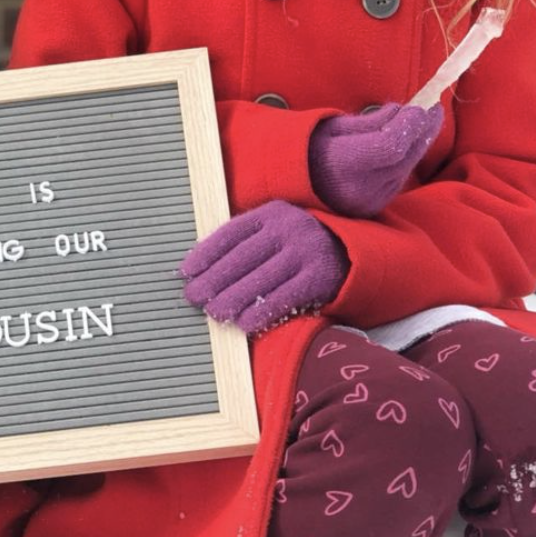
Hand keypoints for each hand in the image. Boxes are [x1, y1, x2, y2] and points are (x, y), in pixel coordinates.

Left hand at [180, 200, 346, 334]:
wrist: (349, 252)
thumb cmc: (296, 245)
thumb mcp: (273, 230)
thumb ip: (244, 242)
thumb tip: (199, 268)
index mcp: (271, 213)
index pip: (231, 233)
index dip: (205, 253)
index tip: (185, 271)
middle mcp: (288, 228)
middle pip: (242, 257)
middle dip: (213, 279)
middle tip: (193, 297)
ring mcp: (306, 252)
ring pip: (261, 279)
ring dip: (233, 299)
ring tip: (213, 312)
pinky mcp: (320, 277)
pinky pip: (284, 298)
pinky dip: (262, 312)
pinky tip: (244, 323)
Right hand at [309, 102, 442, 216]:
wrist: (297, 181)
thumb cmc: (313, 146)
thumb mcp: (335, 125)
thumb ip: (371, 121)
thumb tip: (403, 112)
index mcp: (342, 164)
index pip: (390, 145)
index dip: (410, 124)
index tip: (422, 105)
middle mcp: (358, 188)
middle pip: (404, 157)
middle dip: (423, 130)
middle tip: (434, 108)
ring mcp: (369, 200)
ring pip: (406, 168)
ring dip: (418, 144)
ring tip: (424, 121)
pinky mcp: (376, 206)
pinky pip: (399, 178)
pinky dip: (407, 159)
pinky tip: (408, 143)